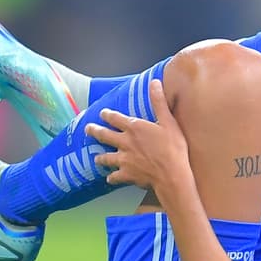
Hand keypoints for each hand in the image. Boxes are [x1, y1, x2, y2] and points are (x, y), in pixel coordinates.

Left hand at [86, 79, 191, 193]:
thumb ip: (159, 102)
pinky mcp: (126, 174)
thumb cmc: (173, 148)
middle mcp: (125, 142)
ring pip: (106, 157)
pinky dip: (112, 177)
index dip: (107, 115)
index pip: (116, 118)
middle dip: (94, 131)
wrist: (171, 174)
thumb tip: (154, 82)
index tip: (102, 113)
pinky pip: (115, 176)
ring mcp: (124, 159)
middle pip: (104, 135)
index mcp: (134, 128)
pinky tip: (110, 178)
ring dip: (101, 157)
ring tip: (96, 158)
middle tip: (87, 129)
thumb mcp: (169, 121)